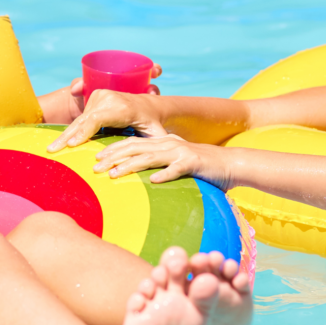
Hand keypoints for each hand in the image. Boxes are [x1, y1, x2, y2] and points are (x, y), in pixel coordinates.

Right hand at [47, 65, 163, 152]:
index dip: (84, 133)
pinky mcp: (94, 98)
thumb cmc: (153, 123)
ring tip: (51, 150)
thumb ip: (158, 144)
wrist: (149, 104)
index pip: (97, 120)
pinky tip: (58, 143)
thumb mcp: (157, 133)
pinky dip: (70, 131)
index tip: (71, 145)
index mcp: (122, 108)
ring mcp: (100, 97)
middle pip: (83, 120)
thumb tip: (159, 156)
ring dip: (65, 136)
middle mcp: (109, 99)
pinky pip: (81, 118)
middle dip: (66, 137)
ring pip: (79, 120)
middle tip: (51, 151)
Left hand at [91, 133, 234, 188]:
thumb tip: (138, 176)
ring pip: (150, 157)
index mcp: (161, 142)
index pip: (132, 143)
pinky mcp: (193, 163)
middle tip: (95, 166)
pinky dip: (165, 174)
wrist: (230, 164)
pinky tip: (153, 181)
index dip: (113, 149)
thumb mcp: (174, 163)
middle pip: (135, 148)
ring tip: (114, 174)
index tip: (95, 158)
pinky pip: (176, 169)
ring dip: (130, 165)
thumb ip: (157, 165)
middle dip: (113, 157)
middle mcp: (168, 144)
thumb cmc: (200, 167)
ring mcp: (180, 152)